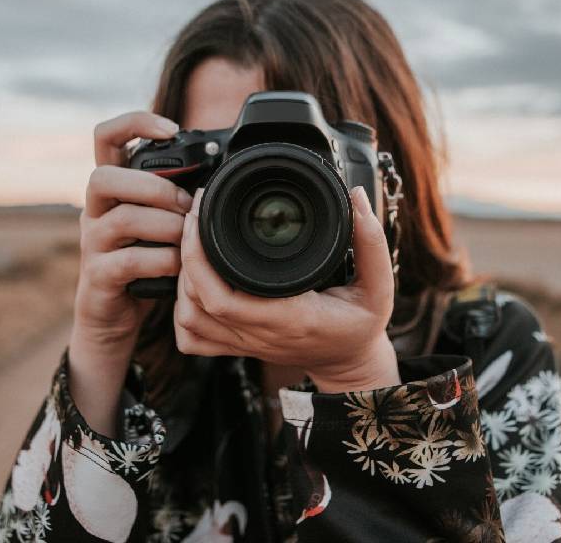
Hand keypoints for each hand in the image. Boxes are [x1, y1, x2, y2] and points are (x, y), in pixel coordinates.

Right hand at [68, 111, 190, 434]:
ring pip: (120, 218)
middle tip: (184, 206)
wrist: (115, 318)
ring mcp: (91, 244)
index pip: (106, 137)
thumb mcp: (161, 224)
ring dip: (164, 226)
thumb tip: (219, 174)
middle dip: (152, 187)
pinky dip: (160, 262)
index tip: (171, 128)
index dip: (135, 122)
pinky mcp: (97, 277)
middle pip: (103, 176)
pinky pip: (127, 261)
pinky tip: (178, 269)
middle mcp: (94, 211)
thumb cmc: (147, 264)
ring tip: (187, 240)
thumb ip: (175, 198)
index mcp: (112, 189)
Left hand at [174, 186, 400, 392]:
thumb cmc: (360, 325)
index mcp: (288, 317)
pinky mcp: (237, 347)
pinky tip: (191, 285)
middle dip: (185, 256)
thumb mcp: (379, 287)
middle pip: (196, 303)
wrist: (349, 363)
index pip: (223, 296)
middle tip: (194, 216)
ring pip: (188, 320)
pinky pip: (193, 339)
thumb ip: (372, 243)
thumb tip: (357, 197)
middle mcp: (259, 334)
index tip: (203, 214)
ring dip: (181, 282)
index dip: (199, 256)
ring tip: (191, 244)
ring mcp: (244, 343)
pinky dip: (182, 313)